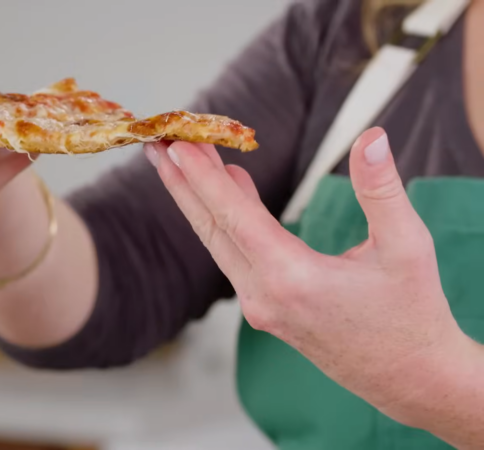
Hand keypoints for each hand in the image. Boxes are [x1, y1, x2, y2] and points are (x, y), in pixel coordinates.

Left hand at [146, 128, 477, 426]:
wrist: (410, 379)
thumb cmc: (411, 315)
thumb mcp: (406, 248)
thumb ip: (381, 190)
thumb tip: (371, 137)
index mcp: (292, 279)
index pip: (234, 218)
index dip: (203, 178)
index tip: (175, 145)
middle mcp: (264, 295)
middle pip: (211, 229)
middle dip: (182, 183)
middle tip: (156, 143)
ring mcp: (260, 306)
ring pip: (219, 243)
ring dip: (200, 200)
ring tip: (184, 158)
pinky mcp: (265, 310)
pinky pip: (235, 256)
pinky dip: (226, 221)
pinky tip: (231, 190)